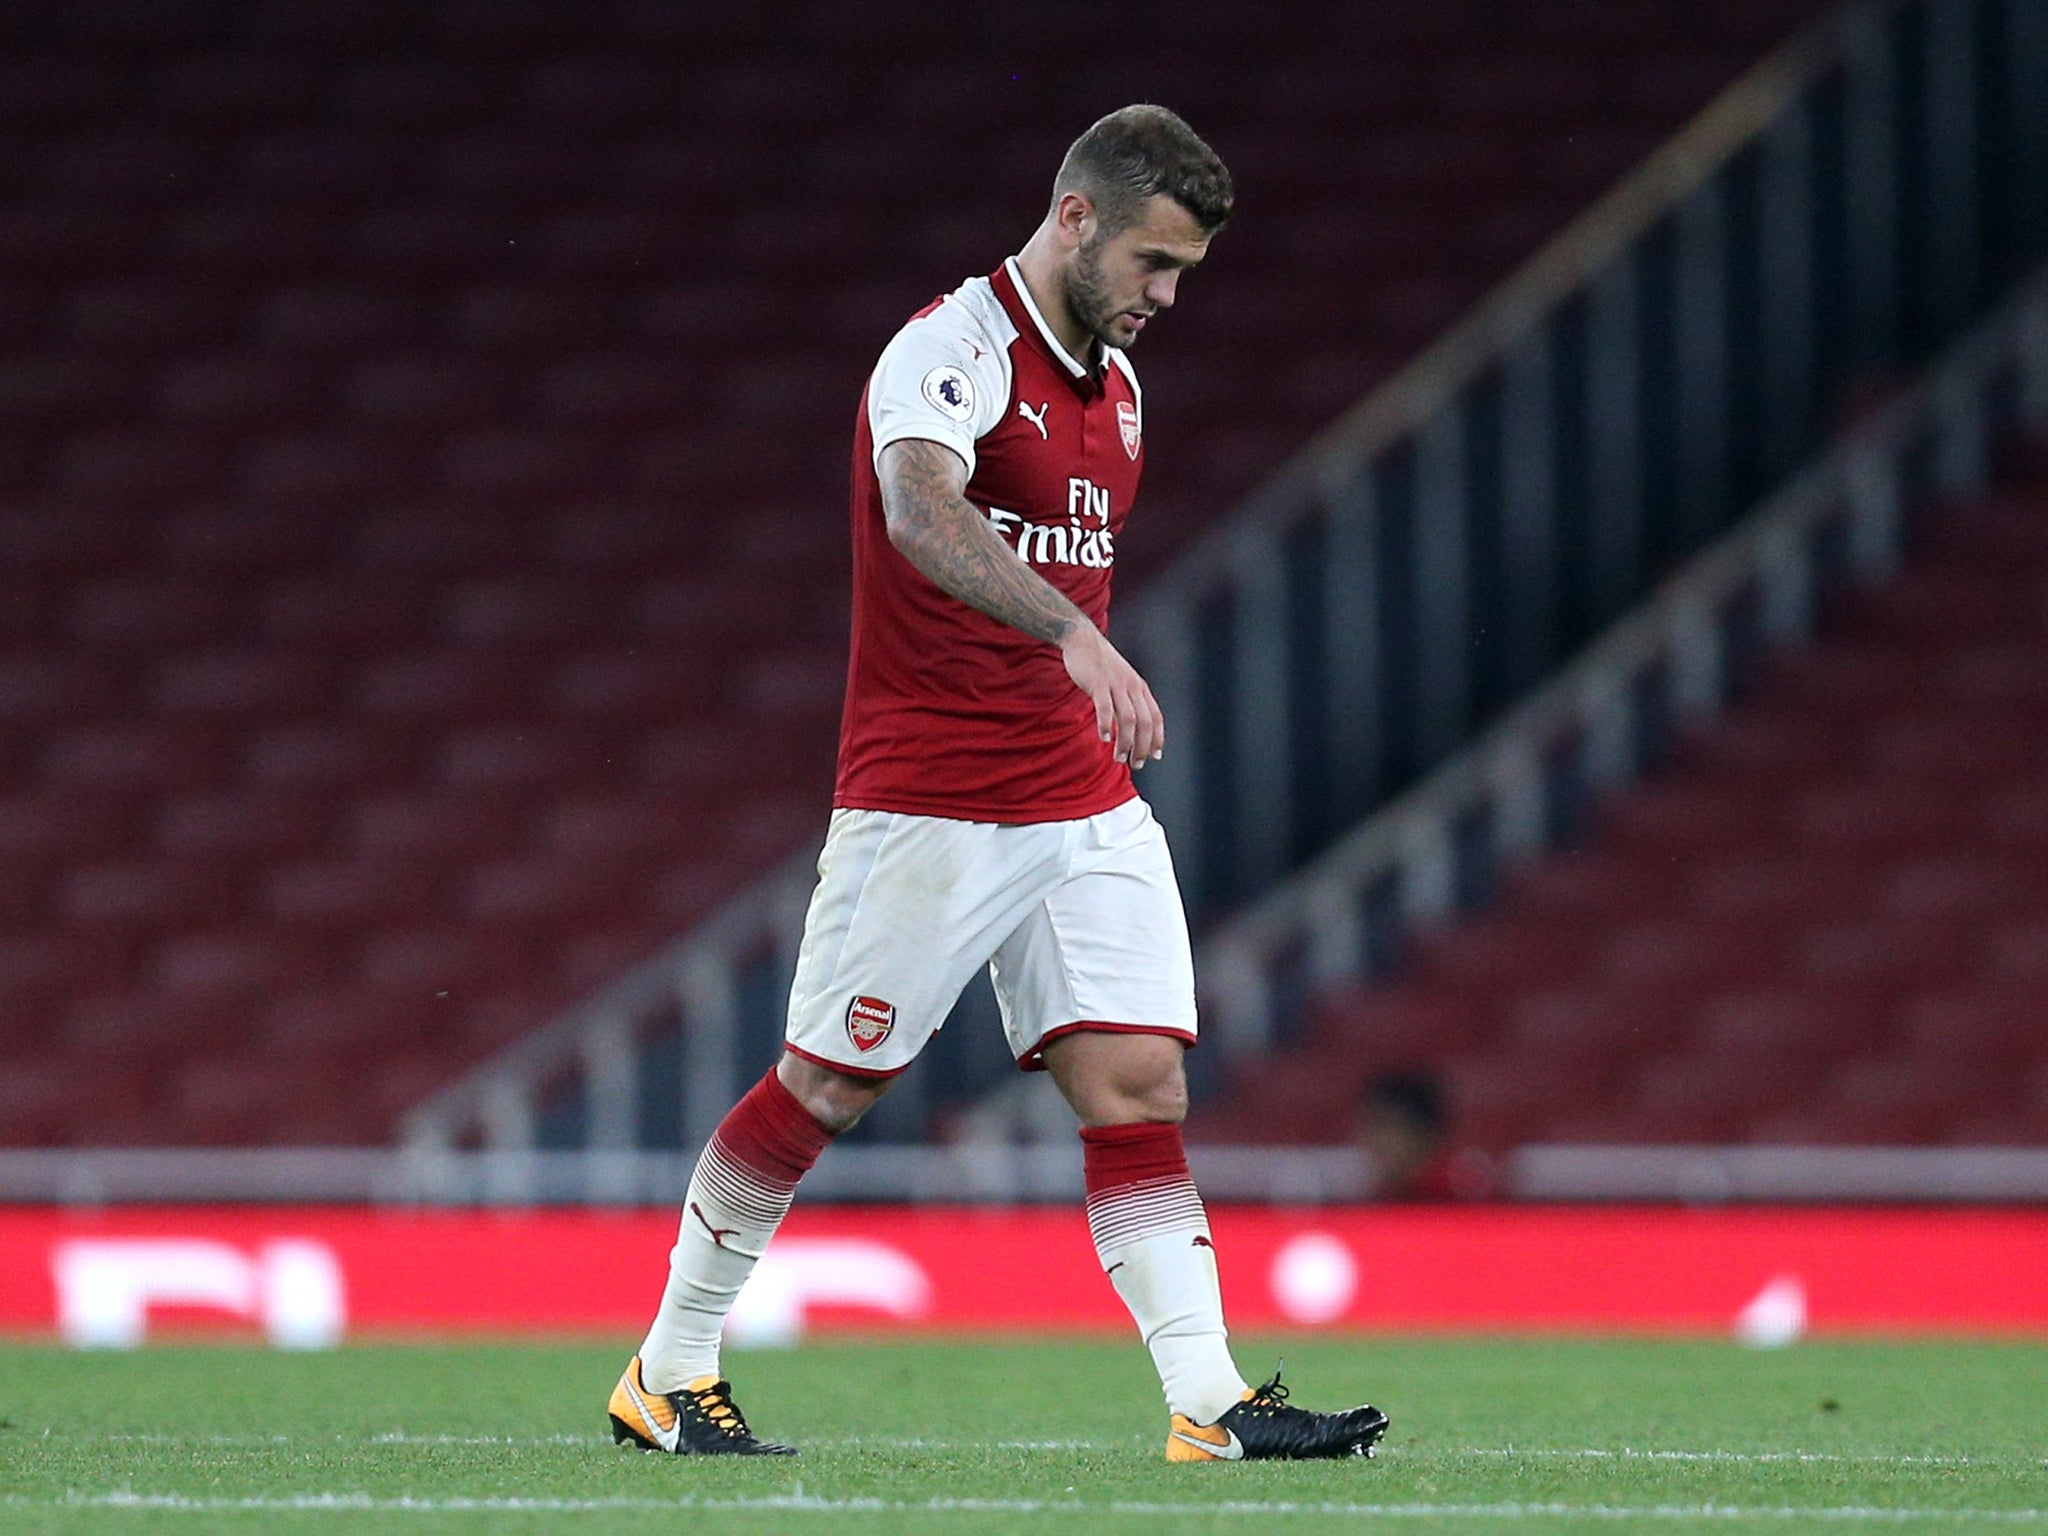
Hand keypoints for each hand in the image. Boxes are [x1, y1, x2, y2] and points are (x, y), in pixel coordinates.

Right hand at [1060, 623, 1164, 767]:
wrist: (1082, 639)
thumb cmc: (1101, 666)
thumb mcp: (1120, 683)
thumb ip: (1126, 703)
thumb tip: (1129, 730)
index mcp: (1140, 688)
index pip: (1156, 717)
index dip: (1157, 738)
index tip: (1155, 756)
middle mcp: (1132, 687)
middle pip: (1145, 722)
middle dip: (1142, 746)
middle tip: (1136, 764)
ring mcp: (1116, 684)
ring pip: (1127, 719)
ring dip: (1125, 742)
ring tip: (1119, 758)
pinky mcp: (1098, 683)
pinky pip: (1105, 707)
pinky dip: (1106, 724)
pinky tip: (1104, 738)